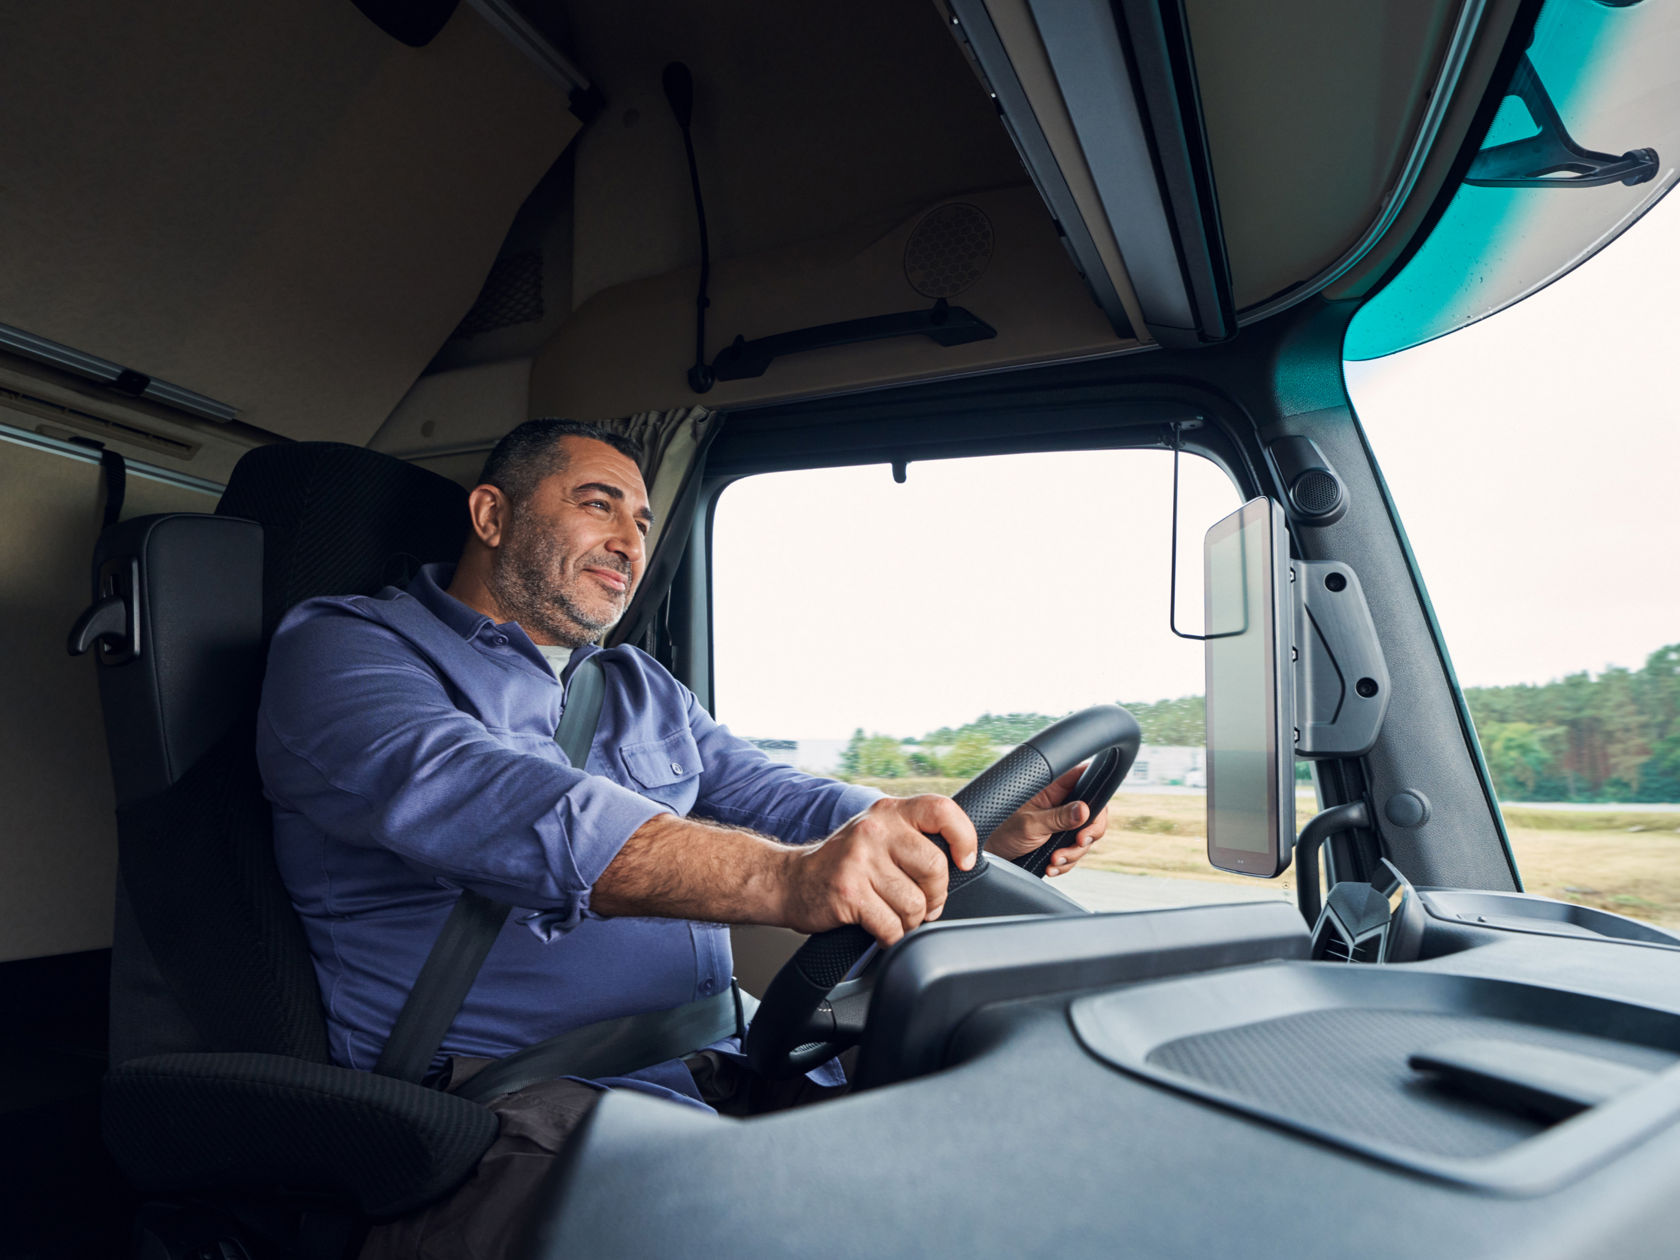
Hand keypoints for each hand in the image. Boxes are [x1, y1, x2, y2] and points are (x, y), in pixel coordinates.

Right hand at [779, 795, 977, 945]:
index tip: (964, 861)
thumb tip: (960, 860)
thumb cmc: (844, 863)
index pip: (941, 811)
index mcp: (889, 812)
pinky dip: (891, 937)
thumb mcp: (878, 835)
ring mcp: (860, 860)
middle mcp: (875, 829)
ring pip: (915, 904)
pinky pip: (891, 926)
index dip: (963, 837)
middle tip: (923, 904)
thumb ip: (914, 838)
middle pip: (934, 867)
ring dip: (910, 921)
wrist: (792, 881)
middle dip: (935, 896)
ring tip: (895, 916)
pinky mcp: (848, 892)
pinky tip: (880, 929)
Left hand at [983, 763, 1108, 876]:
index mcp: (1054, 786)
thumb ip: (1059, 818)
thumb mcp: (1031, 824)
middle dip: (1088, 834)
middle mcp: (1061, 801)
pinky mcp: (1058, 839)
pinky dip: (1066, 863)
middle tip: (1077, 843)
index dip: (1097, 797)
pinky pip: (1074, 851)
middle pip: (1094, 813)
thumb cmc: (1001, 829)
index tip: (1091, 821)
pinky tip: (1051, 867)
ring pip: (1085, 836)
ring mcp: (1061, 821)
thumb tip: (1085, 810)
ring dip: (1073, 853)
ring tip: (1054, 860)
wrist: (989, 854)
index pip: (1087, 779)